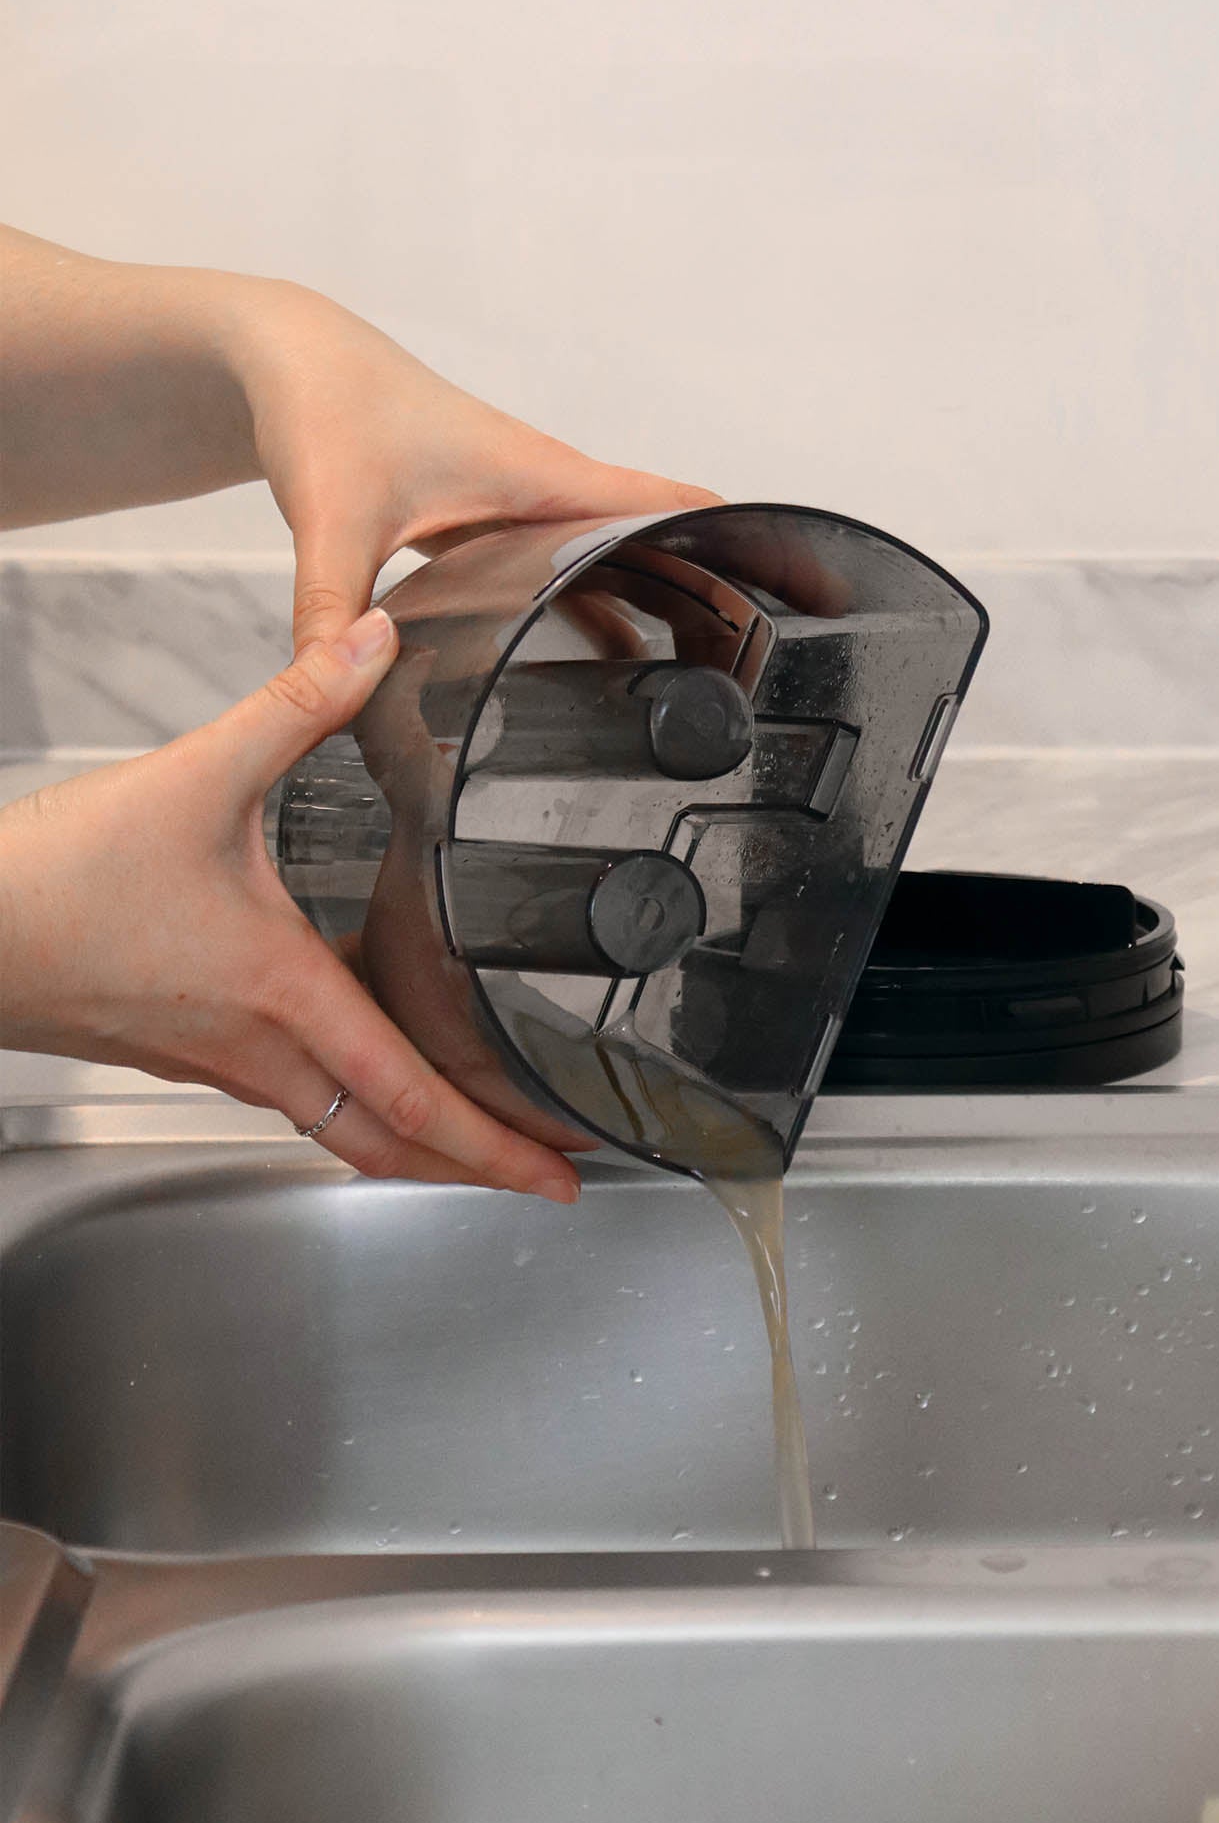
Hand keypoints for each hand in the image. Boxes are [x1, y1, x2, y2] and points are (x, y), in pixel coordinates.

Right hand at [0, 609, 582, 1201]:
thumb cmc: (53, 878)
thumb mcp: (199, 774)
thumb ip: (298, 703)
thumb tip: (375, 642)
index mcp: (284, 996)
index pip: (412, 1096)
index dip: (496, 1145)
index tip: (561, 1178)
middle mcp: (256, 1048)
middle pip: (385, 1141)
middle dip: (474, 1167)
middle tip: (547, 1180)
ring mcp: (214, 1059)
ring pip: (334, 1123)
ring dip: (410, 1137)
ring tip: (473, 1128)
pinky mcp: (178, 1047)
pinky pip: (286, 1092)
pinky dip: (344, 1098)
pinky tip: (358, 1056)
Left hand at [233, 283, 722, 647]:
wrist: (292, 361)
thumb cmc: (328, 409)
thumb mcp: (334, 517)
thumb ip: (333, 608)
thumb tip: (342, 682)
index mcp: (546, 478)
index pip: (674, 504)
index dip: (743, 542)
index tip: (803, 590)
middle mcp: (552, 493)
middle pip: (666, 545)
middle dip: (721, 595)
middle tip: (765, 667)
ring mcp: (529, 511)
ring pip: (621, 563)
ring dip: (664, 609)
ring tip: (707, 680)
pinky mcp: (498, 528)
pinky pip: (572, 574)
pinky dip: (601, 610)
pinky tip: (604, 665)